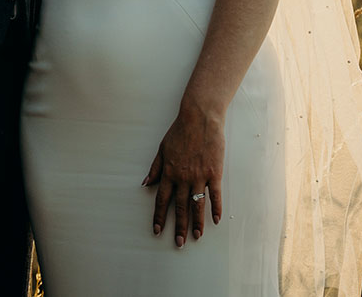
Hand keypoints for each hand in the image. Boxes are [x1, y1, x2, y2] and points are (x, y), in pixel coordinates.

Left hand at [143, 106, 224, 246]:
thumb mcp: (162, 148)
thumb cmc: (180, 131)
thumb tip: (145, 183)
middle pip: (180, 207)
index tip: (157, 230)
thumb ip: (155, 168)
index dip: (160, 217)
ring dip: (197, 223)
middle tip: (179, 243)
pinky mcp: (214, 173)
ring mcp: (200, 177)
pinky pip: (215, 195)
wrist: (200, 118)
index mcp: (169, 172)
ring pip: (197, 205)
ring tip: (196, 237)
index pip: (162, 200)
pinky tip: (215, 220)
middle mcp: (183, 178)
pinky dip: (216, 208)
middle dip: (179, 227)